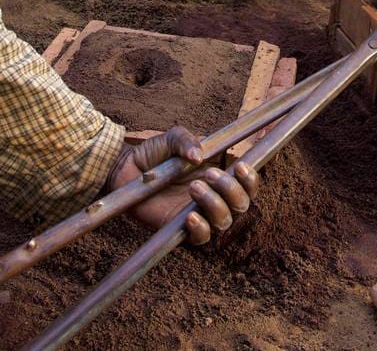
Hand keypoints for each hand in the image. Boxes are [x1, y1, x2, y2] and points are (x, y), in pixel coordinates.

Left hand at [108, 126, 259, 244]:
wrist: (126, 169)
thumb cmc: (153, 153)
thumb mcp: (171, 138)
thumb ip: (186, 140)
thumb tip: (199, 156)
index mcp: (218, 174)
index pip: (247, 183)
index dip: (251, 178)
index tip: (240, 167)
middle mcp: (214, 196)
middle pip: (242, 204)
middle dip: (231, 189)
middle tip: (208, 175)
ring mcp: (199, 213)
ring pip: (225, 221)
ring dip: (215, 204)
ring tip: (193, 187)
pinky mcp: (181, 228)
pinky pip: (202, 238)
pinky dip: (201, 228)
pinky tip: (190, 215)